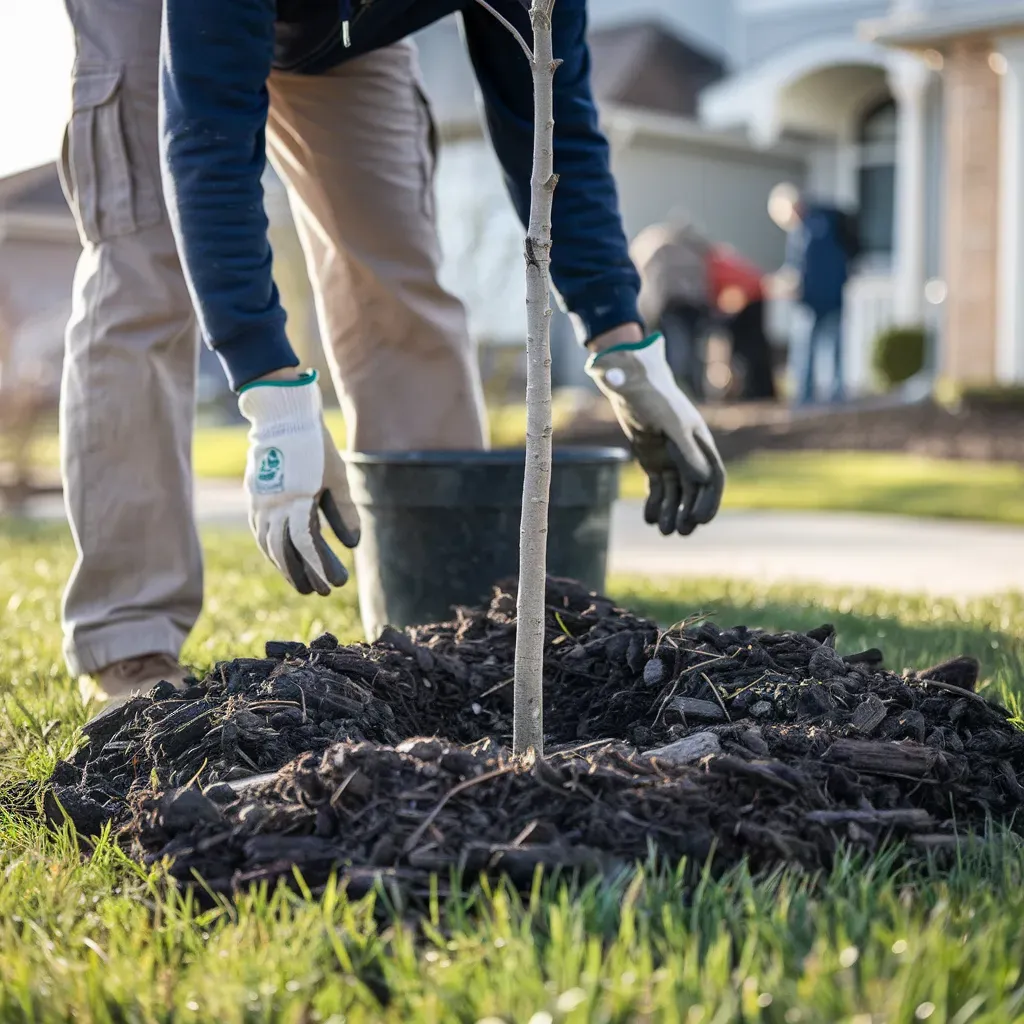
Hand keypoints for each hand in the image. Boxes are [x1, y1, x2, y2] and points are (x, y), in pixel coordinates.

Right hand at [238, 371, 359, 594]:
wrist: (282, 416)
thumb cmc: (315, 446)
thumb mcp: (336, 476)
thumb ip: (344, 511)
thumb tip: (352, 545)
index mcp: (294, 499)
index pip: (305, 543)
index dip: (319, 566)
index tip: (336, 584)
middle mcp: (272, 505)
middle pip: (284, 550)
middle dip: (302, 574)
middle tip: (320, 592)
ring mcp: (259, 502)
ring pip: (269, 545)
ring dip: (285, 567)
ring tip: (303, 583)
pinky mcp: (255, 498)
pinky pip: (260, 532)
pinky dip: (272, 550)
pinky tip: (282, 559)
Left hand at [586, 332, 724, 535]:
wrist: (629, 383)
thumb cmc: (653, 396)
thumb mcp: (670, 423)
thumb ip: (686, 450)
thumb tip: (704, 480)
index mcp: (699, 442)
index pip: (712, 477)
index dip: (709, 500)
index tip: (700, 520)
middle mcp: (689, 453)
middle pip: (695, 489)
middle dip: (689, 511)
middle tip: (680, 532)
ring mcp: (671, 458)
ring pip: (676, 492)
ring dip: (671, 511)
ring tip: (663, 531)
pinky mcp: (653, 460)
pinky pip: (658, 487)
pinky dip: (655, 503)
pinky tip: (649, 518)